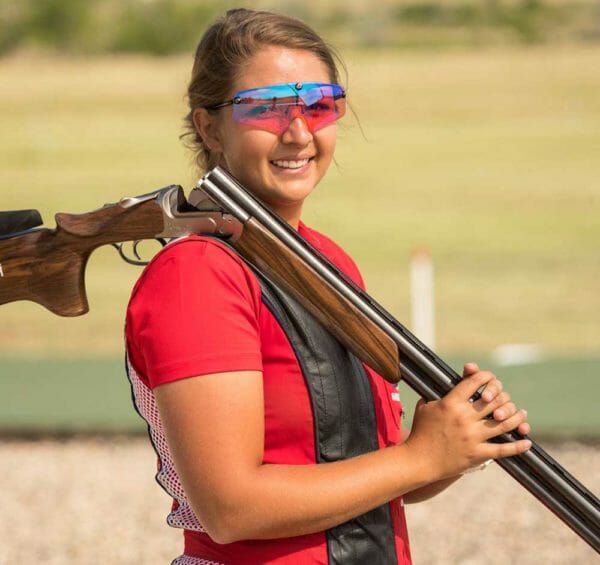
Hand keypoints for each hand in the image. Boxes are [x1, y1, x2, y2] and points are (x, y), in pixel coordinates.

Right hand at [404, 364, 531, 480]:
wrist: (419, 460)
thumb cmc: (421, 432)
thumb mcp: (425, 406)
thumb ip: (438, 394)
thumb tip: (447, 383)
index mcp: (450, 403)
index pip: (474, 382)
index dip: (485, 377)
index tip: (489, 378)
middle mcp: (464, 418)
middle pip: (493, 401)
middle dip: (502, 397)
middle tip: (506, 398)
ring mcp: (472, 437)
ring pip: (504, 423)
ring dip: (516, 417)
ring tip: (522, 414)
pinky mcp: (477, 454)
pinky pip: (503, 449)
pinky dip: (518, 446)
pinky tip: (526, 441)